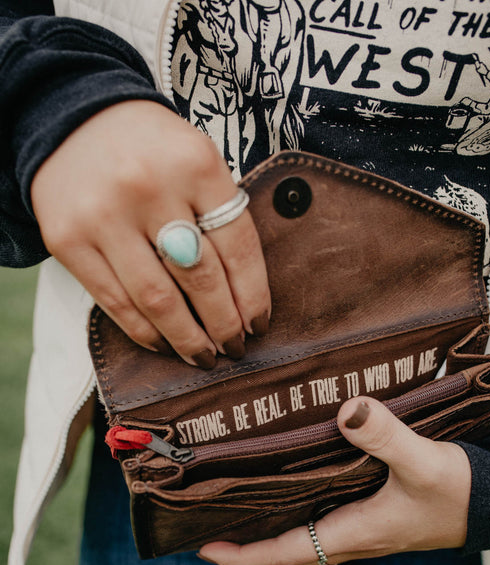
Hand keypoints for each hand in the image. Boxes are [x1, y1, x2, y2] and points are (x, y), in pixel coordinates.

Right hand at [31, 101, 269, 364]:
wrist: (72, 121)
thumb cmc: (151, 150)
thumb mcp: (196, 160)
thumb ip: (220, 214)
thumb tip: (244, 298)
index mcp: (195, 164)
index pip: (238, 247)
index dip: (253, 296)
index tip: (259, 325)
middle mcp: (149, 188)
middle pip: (200, 279)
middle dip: (224, 325)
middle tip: (235, 348)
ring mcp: (104, 216)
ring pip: (158, 300)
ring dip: (187, 339)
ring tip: (204, 356)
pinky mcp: (69, 241)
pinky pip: (116, 302)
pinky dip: (144, 331)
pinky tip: (163, 343)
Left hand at [198, 396, 470, 564]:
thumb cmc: (461, 491)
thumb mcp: (423, 461)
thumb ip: (386, 437)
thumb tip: (346, 410)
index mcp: (352, 533)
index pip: (282, 554)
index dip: (241, 555)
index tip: (202, 547)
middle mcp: (349, 537)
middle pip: (282, 548)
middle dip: (243, 540)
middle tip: (206, 518)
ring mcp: (359, 529)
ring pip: (299, 533)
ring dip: (266, 525)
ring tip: (233, 502)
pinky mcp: (370, 514)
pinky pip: (319, 518)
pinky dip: (294, 508)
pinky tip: (286, 483)